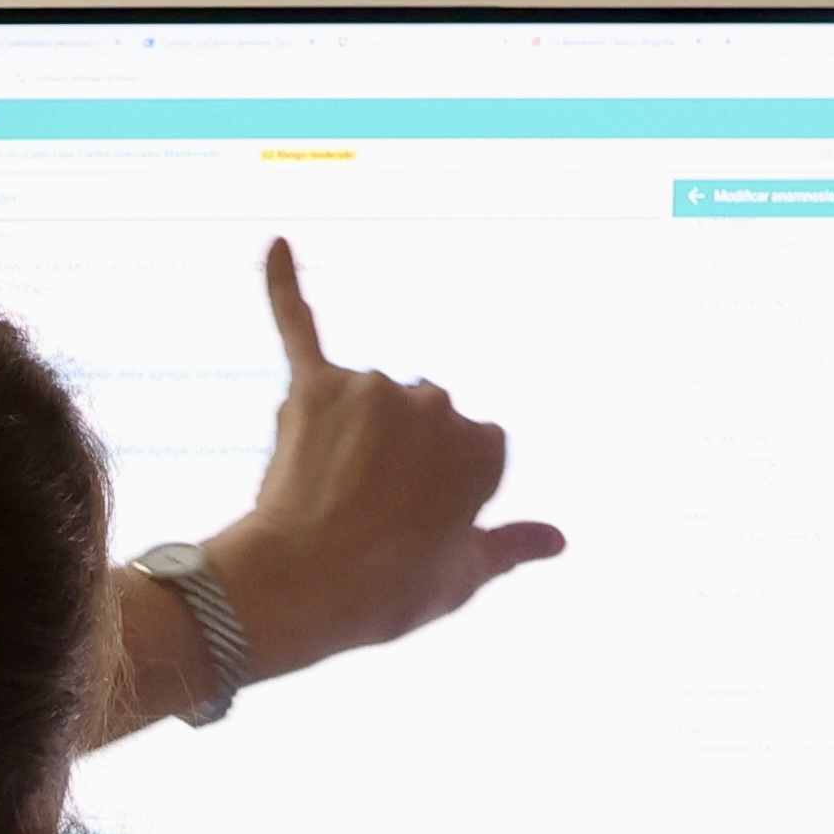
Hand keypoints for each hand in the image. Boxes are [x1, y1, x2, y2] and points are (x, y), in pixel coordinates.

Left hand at [198, 237, 568, 686]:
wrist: (303, 588)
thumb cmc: (388, 590)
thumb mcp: (462, 577)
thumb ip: (509, 546)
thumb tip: (557, 539)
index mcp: (485, 446)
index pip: (467, 453)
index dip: (436, 493)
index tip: (413, 528)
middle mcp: (437, 403)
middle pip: (417, 419)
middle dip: (395, 456)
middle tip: (366, 512)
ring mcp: (375, 390)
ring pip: (365, 400)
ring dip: (348, 434)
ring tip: (327, 492)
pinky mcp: (313, 386)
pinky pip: (298, 326)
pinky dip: (284, 286)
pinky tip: (276, 243)